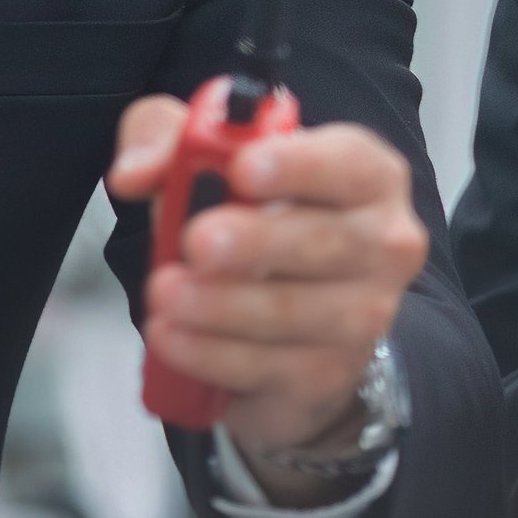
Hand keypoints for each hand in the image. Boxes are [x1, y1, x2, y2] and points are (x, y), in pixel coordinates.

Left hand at [109, 95, 426, 477]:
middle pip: (326, 241)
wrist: (286, 319)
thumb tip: (133, 173)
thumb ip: (165, 142)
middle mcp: (384, 245)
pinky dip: (212, 353)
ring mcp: (364, 317)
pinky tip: (171, 337)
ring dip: (222, 305)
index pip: (349, 162)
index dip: (298, 164)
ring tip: (164, 293)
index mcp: (368, 176)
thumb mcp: (202, 160)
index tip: (242, 169)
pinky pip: (269, 366)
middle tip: (196, 242)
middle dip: (256, 242)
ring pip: (294, 312)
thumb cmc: (253, 217)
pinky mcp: (330, 375)